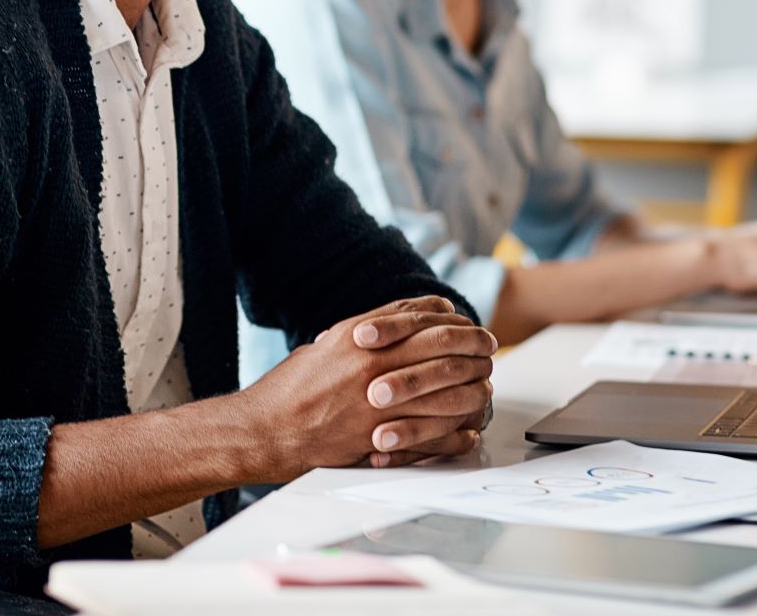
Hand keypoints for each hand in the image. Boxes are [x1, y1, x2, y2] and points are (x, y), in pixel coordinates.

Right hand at [240, 297, 495, 479]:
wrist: (266, 429)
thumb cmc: (292, 388)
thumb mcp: (328, 343)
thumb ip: (367, 330)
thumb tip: (403, 318)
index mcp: (359, 337)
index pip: (421, 318)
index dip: (453, 321)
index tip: (469, 325)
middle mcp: (371, 365)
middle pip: (441, 349)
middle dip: (473, 347)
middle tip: (489, 349)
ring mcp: (377, 404)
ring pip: (444, 392)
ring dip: (472, 389)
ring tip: (486, 388)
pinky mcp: (378, 438)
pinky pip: (432, 436)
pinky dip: (456, 434)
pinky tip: (469, 431)